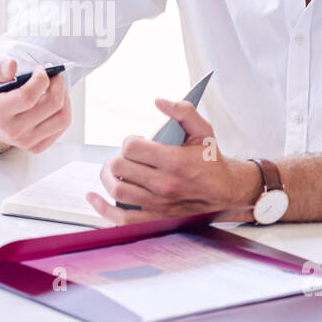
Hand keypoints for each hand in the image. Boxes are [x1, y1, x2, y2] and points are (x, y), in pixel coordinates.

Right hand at [0, 57, 71, 152]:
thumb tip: (12, 66)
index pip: (28, 97)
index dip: (41, 79)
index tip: (40, 69)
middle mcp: (12, 130)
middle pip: (51, 105)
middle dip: (58, 83)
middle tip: (54, 74)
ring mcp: (26, 141)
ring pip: (62, 117)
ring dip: (64, 97)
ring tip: (55, 87)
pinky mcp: (37, 146)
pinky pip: (62, 126)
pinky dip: (63, 109)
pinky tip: (52, 101)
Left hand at [85, 97, 261, 224]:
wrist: (227, 193)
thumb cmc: (211, 161)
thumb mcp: (203, 131)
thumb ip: (183, 111)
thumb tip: (158, 101)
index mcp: (174, 161)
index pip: (131, 147)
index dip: (129, 141)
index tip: (137, 142)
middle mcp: (164, 185)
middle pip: (120, 167)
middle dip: (117, 157)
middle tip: (124, 156)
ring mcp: (158, 205)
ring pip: (117, 190)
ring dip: (107, 177)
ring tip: (112, 170)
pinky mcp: (155, 220)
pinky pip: (121, 218)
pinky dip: (102, 208)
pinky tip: (93, 197)